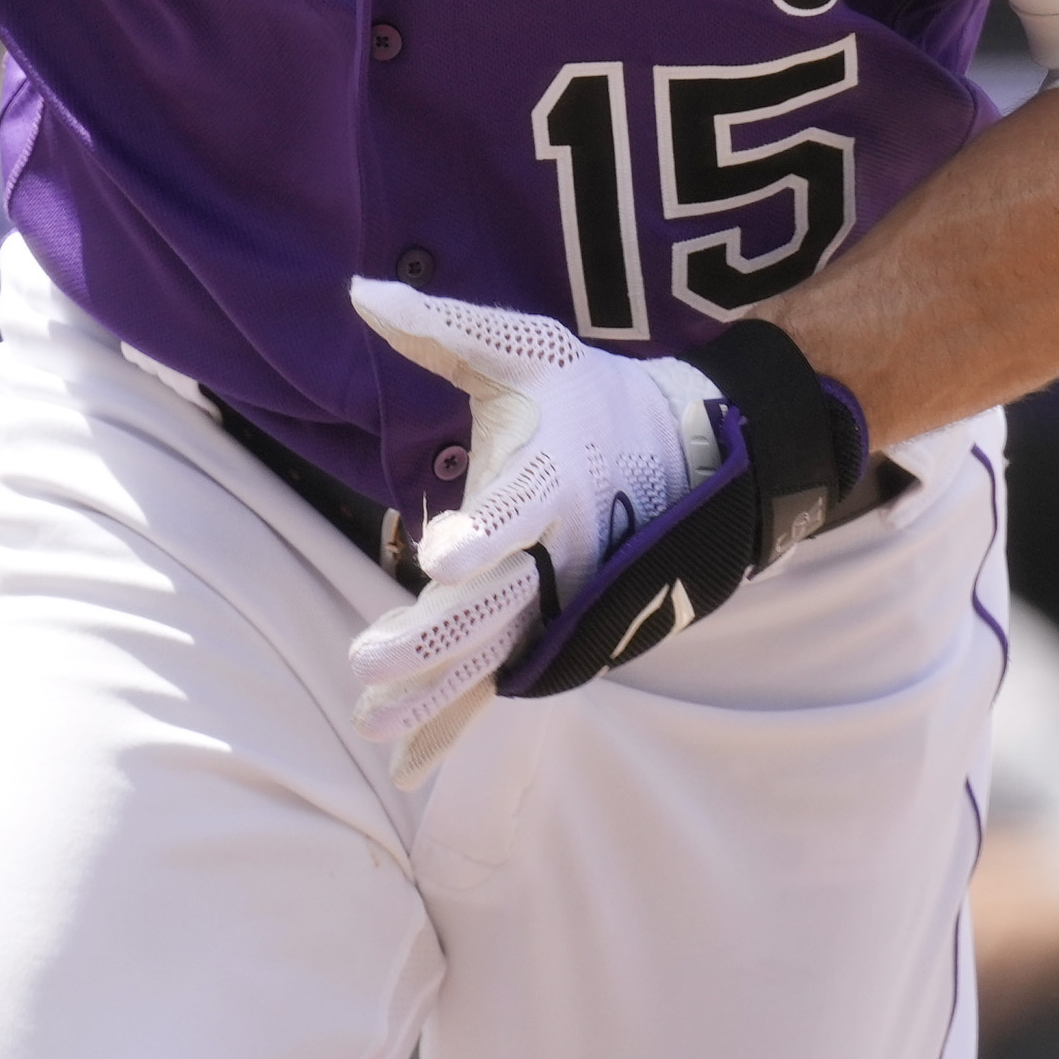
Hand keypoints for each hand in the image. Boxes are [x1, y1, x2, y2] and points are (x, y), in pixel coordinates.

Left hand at [336, 280, 719, 738]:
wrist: (697, 461)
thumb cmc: (590, 398)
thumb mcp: (528, 350)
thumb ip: (444, 331)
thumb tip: (360, 291)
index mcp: (555, 479)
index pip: (518, 509)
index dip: (484, 532)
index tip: (442, 551)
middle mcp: (564, 553)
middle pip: (496, 603)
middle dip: (433, 637)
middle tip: (367, 663)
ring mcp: (563, 604)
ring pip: (495, 658)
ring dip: (434, 693)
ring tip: (372, 719)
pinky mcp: (556, 636)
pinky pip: (501, 688)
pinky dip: (454, 726)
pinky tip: (404, 766)